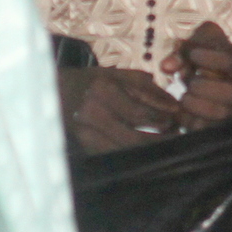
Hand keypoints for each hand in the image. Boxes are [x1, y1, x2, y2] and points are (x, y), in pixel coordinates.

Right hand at [60, 64, 185, 153]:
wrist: (55, 90)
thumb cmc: (93, 81)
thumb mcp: (119, 75)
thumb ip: (147, 88)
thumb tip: (173, 105)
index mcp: (103, 90)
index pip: (138, 112)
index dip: (160, 117)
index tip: (176, 118)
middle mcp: (92, 112)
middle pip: (132, 137)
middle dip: (158, 140)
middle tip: (175, 136)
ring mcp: (84, 132)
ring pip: (122, 150)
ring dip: (146, 151)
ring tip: (164, 145)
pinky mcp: (81, 144)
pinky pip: (110, 155)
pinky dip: (129, 155)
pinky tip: (143, 152)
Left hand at [163, 21, 231, 125]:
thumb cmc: (213, 56)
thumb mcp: (204, 44)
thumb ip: (184, 51)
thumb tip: (166, 67)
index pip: (231, 63)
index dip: (210, 59)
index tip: (193, 55)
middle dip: (204, 88)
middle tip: (190, 82)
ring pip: (222, 113)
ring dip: (197, 106)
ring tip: (185, 97)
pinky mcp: (224, 123)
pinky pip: (207, 128)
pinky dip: (190, 121)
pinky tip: (181, 111)